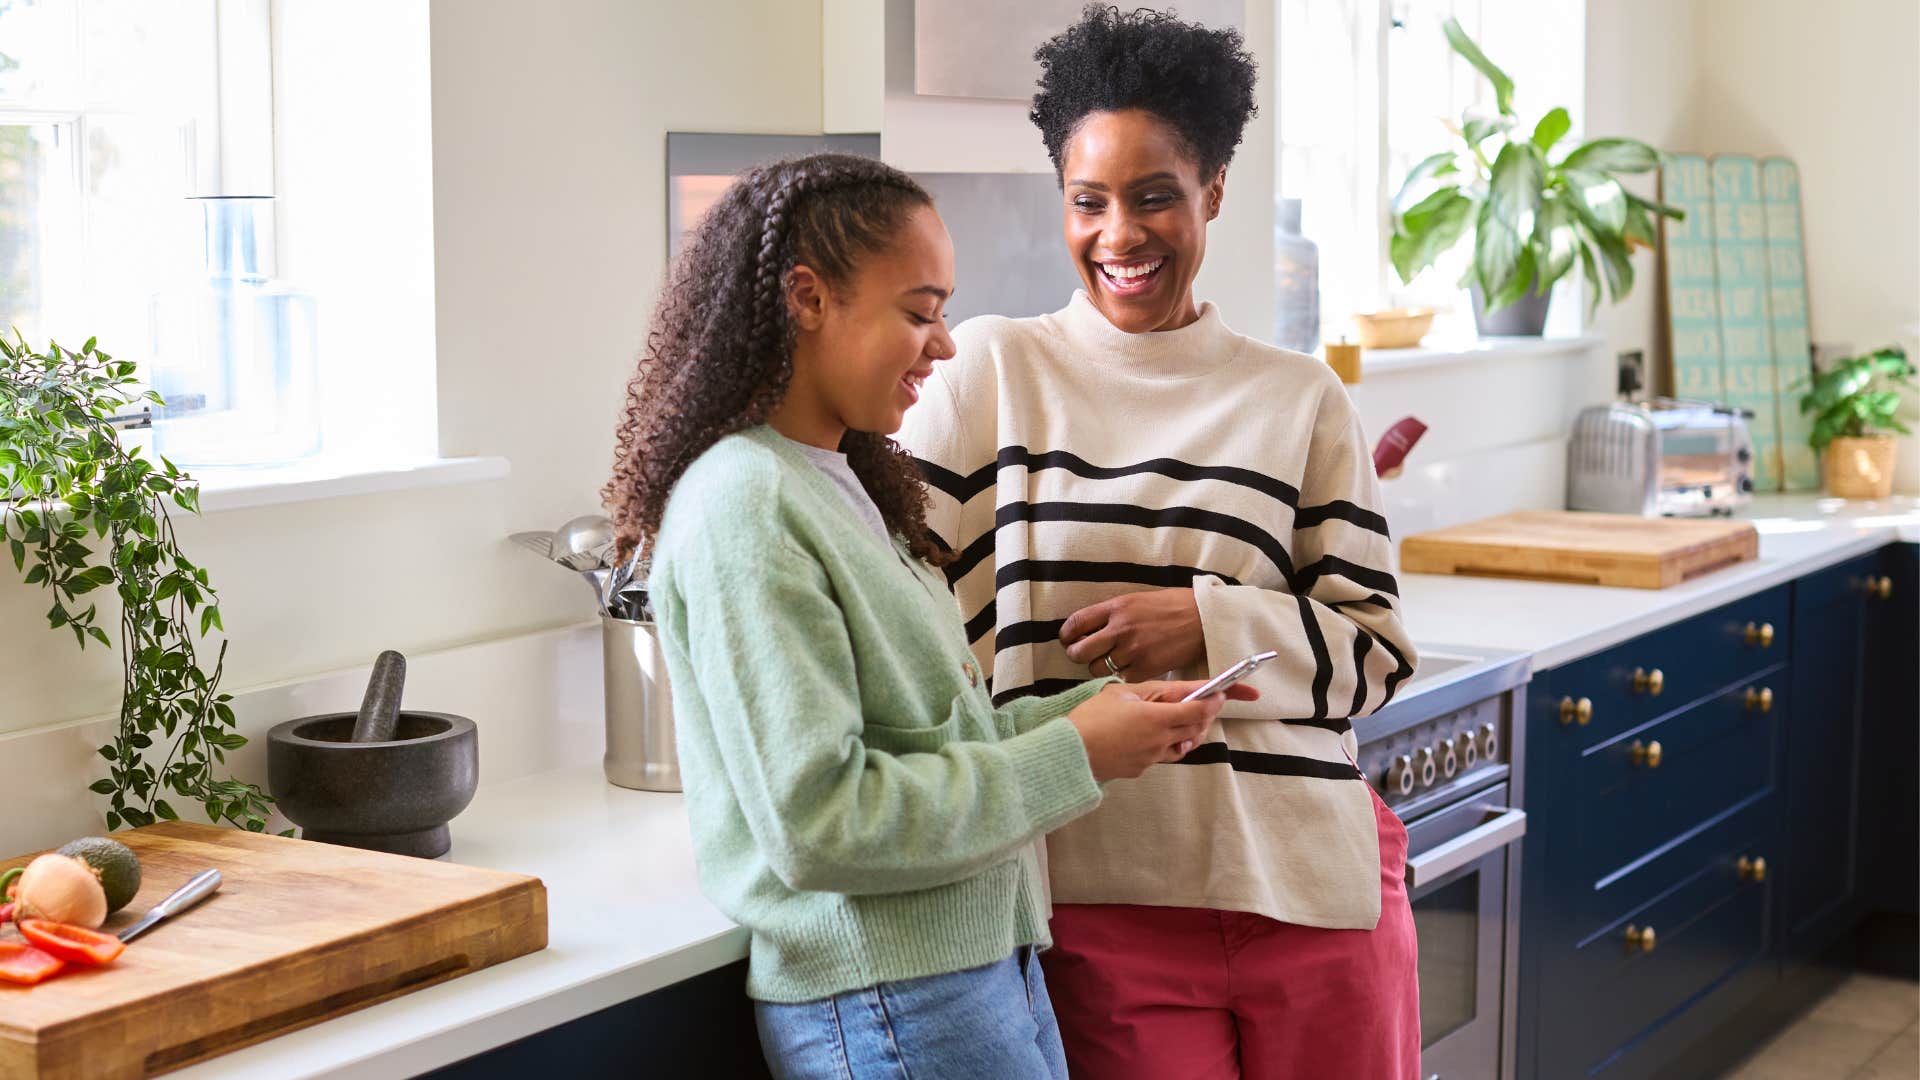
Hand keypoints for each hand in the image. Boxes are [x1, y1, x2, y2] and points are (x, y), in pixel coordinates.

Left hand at [1061, 588, 1205, 681]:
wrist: (1203, 619)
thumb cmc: (1171, 606)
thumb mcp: (1137, 600)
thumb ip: (1112, 614)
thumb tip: (1088, 628)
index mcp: (1116, 608)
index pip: (1076, 623)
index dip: (1066, 635)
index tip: (1068, 639)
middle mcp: (1120, 629)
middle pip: (1079, 652)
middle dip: (1076, 655)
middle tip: (1084, 655)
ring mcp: (1132, 651)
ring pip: (1096, 669)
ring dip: (1098, 667)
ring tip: (1109, 663)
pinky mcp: (1145, 669)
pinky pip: (1120, 678)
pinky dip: (1121, 676)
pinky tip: (1128, 669)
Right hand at [1065, 680, 1258, 781]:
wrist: (1069, 753)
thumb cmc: (1090, 718)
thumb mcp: (1120, 693)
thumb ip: (1152, 692)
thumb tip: (1175, 692)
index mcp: (1156, 718)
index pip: (1198, 709)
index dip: (1214, 701)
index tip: (1222, 694)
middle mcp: (1159, 740)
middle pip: (1195, 729)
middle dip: (1204, 715)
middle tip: (1205, 703)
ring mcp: (1151, 757)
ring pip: (1183, 745)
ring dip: (1188, 732)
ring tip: (1182, 719)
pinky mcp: (1141, 769)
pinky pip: (1163, 755)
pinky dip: (1167, 744)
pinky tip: (1153, 734)